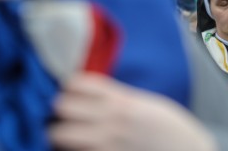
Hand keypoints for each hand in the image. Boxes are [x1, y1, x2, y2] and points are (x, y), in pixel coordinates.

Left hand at [49, 74, 217, 150]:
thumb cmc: (169, 127)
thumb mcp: (146, 103)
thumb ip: (119, 98)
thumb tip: (91, 92)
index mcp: (123, 100)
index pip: (81, 83)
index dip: (71, 85)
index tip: (70, 88)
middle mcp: (112, 119)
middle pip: (63, 106)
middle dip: (60, 108)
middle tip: (63, 111)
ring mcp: (107, 142)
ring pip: (60, 134)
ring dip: (59, 132)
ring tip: (64, 132)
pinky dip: (72, 150)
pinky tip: (77, 148)